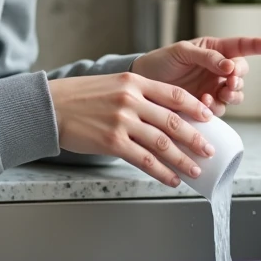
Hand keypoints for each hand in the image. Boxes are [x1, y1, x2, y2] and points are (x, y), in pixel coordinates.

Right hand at [47, 72, 215, 187]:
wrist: (52, 106)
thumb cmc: (81, 96)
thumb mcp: (113, 84)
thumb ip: (138, 94)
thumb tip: (164, 113)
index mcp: (134, 82)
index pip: (174, 94)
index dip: (195, 107)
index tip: (209, 117)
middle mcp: (131, 100)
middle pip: (172, 121)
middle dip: (195, 138)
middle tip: (209, 150)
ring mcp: (122, 121)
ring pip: (162, 143)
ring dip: (182, 159)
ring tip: (195, 169)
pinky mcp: (112, 142)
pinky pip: (144, 159)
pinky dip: (161, 171)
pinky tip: (172, 179)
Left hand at [130, 36, 260, 116]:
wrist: (144, 85)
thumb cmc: (162, 61)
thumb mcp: (183, 52)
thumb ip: (207, 57)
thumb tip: (230, 65)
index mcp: (215, 50)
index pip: (242, 46)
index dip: (259, 45)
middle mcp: (218, 70)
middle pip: (241, 74)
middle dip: (239, 78)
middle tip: (229, 82)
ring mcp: (214, 88)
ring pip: (236, 94)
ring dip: (232, 94)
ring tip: (219, 93)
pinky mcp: (206, 106)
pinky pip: (220, 109)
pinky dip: (216, 107)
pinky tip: (204, 103)